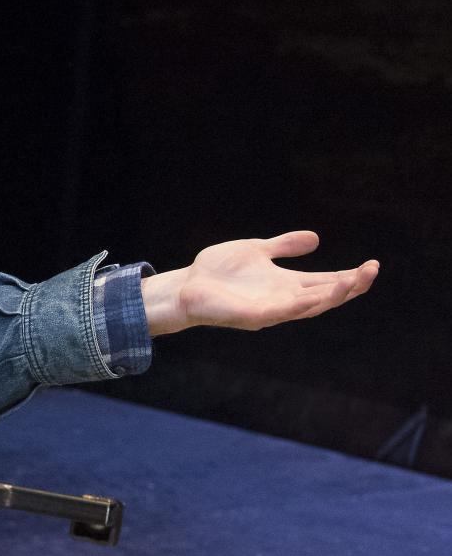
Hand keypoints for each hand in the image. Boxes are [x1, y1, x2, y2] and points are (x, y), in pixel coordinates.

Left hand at [141, 232, 377, 336]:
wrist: (185, 286)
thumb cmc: (217, 272)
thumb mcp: (257, 250)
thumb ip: (284, 246)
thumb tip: (316, 238)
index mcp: (287, 284)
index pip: (326, 283)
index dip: (349, 277)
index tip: (371, 265)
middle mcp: (283, 300)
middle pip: (326, 297)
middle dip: (350, 286)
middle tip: (372, 270)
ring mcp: (269, 310)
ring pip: (309, 308)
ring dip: (332, 295)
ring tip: (354, 281)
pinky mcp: (252, 317)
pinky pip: (280, 313)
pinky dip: (298, 306)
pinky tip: (313, 296)